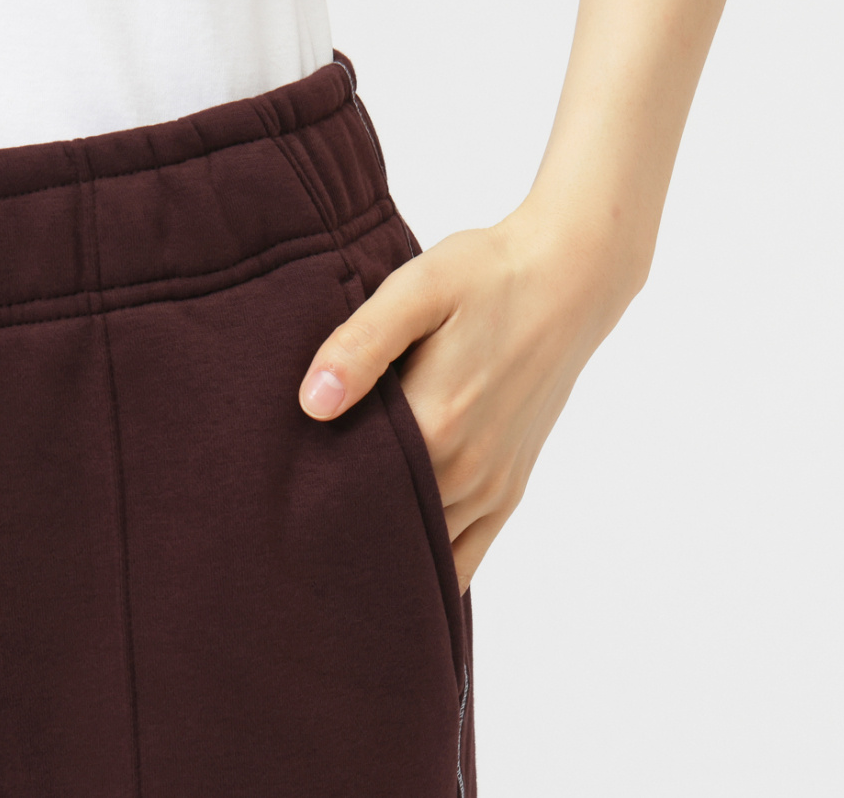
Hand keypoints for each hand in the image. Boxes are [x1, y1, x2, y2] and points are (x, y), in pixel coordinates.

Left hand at [297, 199, 645, 594]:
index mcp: (434, 424)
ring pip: (422, 548)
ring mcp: (492, 485)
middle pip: (381, 524)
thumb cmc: (487, 277)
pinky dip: (430, 567)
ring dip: (380, 548)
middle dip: (336, 525)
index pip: (347, 489)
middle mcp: (465, 470)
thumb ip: (362, 346)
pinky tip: (396, 565)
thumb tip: (312, 405)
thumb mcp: (418, 290)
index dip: (306, 495)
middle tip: (290, 522)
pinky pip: (466, 557)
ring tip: (332, 541)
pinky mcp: (511, 488)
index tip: (275, 491)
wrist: (568, 280)